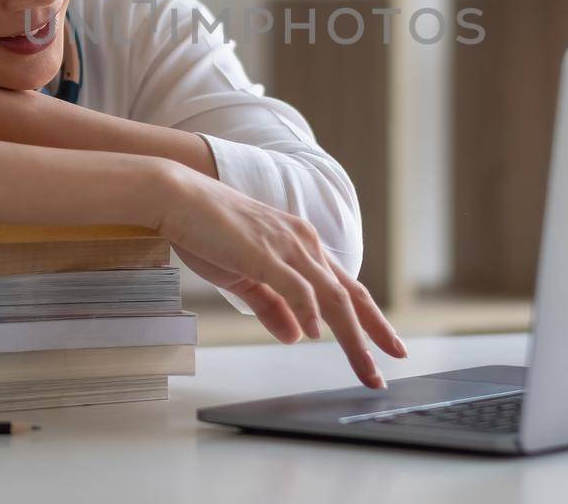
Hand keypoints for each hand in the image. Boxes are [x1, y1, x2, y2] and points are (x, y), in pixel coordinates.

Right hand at [157, 166, 407, 388]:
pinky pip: (295, 285)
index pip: (347, 289)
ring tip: (364, 367)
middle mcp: (304, 243)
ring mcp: (286, 246)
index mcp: (302, 246)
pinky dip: (309, 310)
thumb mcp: (245, 277)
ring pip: (331, 296)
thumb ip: (272, 306)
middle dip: (372, 335)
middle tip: (386, 370)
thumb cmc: (207, 231)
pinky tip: (315, 334)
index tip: (389, 346)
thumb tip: (297, 336)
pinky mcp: (264, 252)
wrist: (178, 197)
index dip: (371, 320)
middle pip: (348, 296)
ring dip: (351, 336)